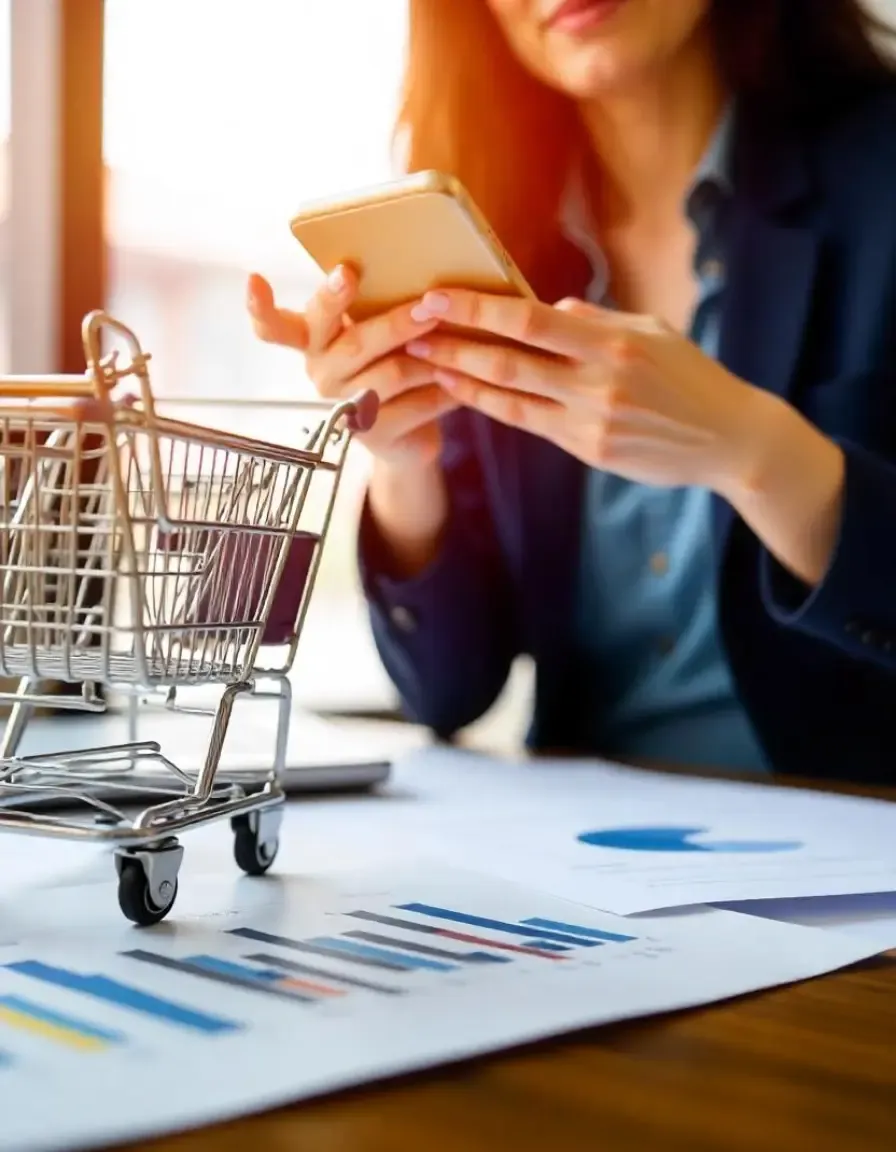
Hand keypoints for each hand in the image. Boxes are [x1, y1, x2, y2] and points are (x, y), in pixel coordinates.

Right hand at [246, 267, 456, 466]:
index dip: (261, 306)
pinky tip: (461, 380)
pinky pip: (416, 404)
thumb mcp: (375, 330)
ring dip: (431, 356)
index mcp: (312, 341)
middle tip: (428, 305)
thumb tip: (412, 268)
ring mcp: (343, 407)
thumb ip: (375, 304)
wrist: (406, 436)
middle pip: (354, 344)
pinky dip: (444, 390)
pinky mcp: (373, 435)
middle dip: (395, 323)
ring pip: (392, 374)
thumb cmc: (389, 366)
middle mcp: (320, 373)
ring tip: (461, 341)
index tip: (255, 279)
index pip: (273, 326)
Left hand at [404, 289, 844, 584]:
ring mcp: (590, 421)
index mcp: (612, 342)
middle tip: (411, 330)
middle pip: (508, 360)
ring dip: (463, 378)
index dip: (477, 309)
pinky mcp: (589, 450)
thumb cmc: (690, 376)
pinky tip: (467, 393)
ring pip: (511, 397)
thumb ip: (597, 322)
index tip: (437, 297)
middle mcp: (596, 382)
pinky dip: (494, 406)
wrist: (727, 439)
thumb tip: (550, 308)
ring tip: (425, 363)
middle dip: (454, 344)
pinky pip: (530, 424)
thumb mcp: (652, 332)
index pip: (529, 320)